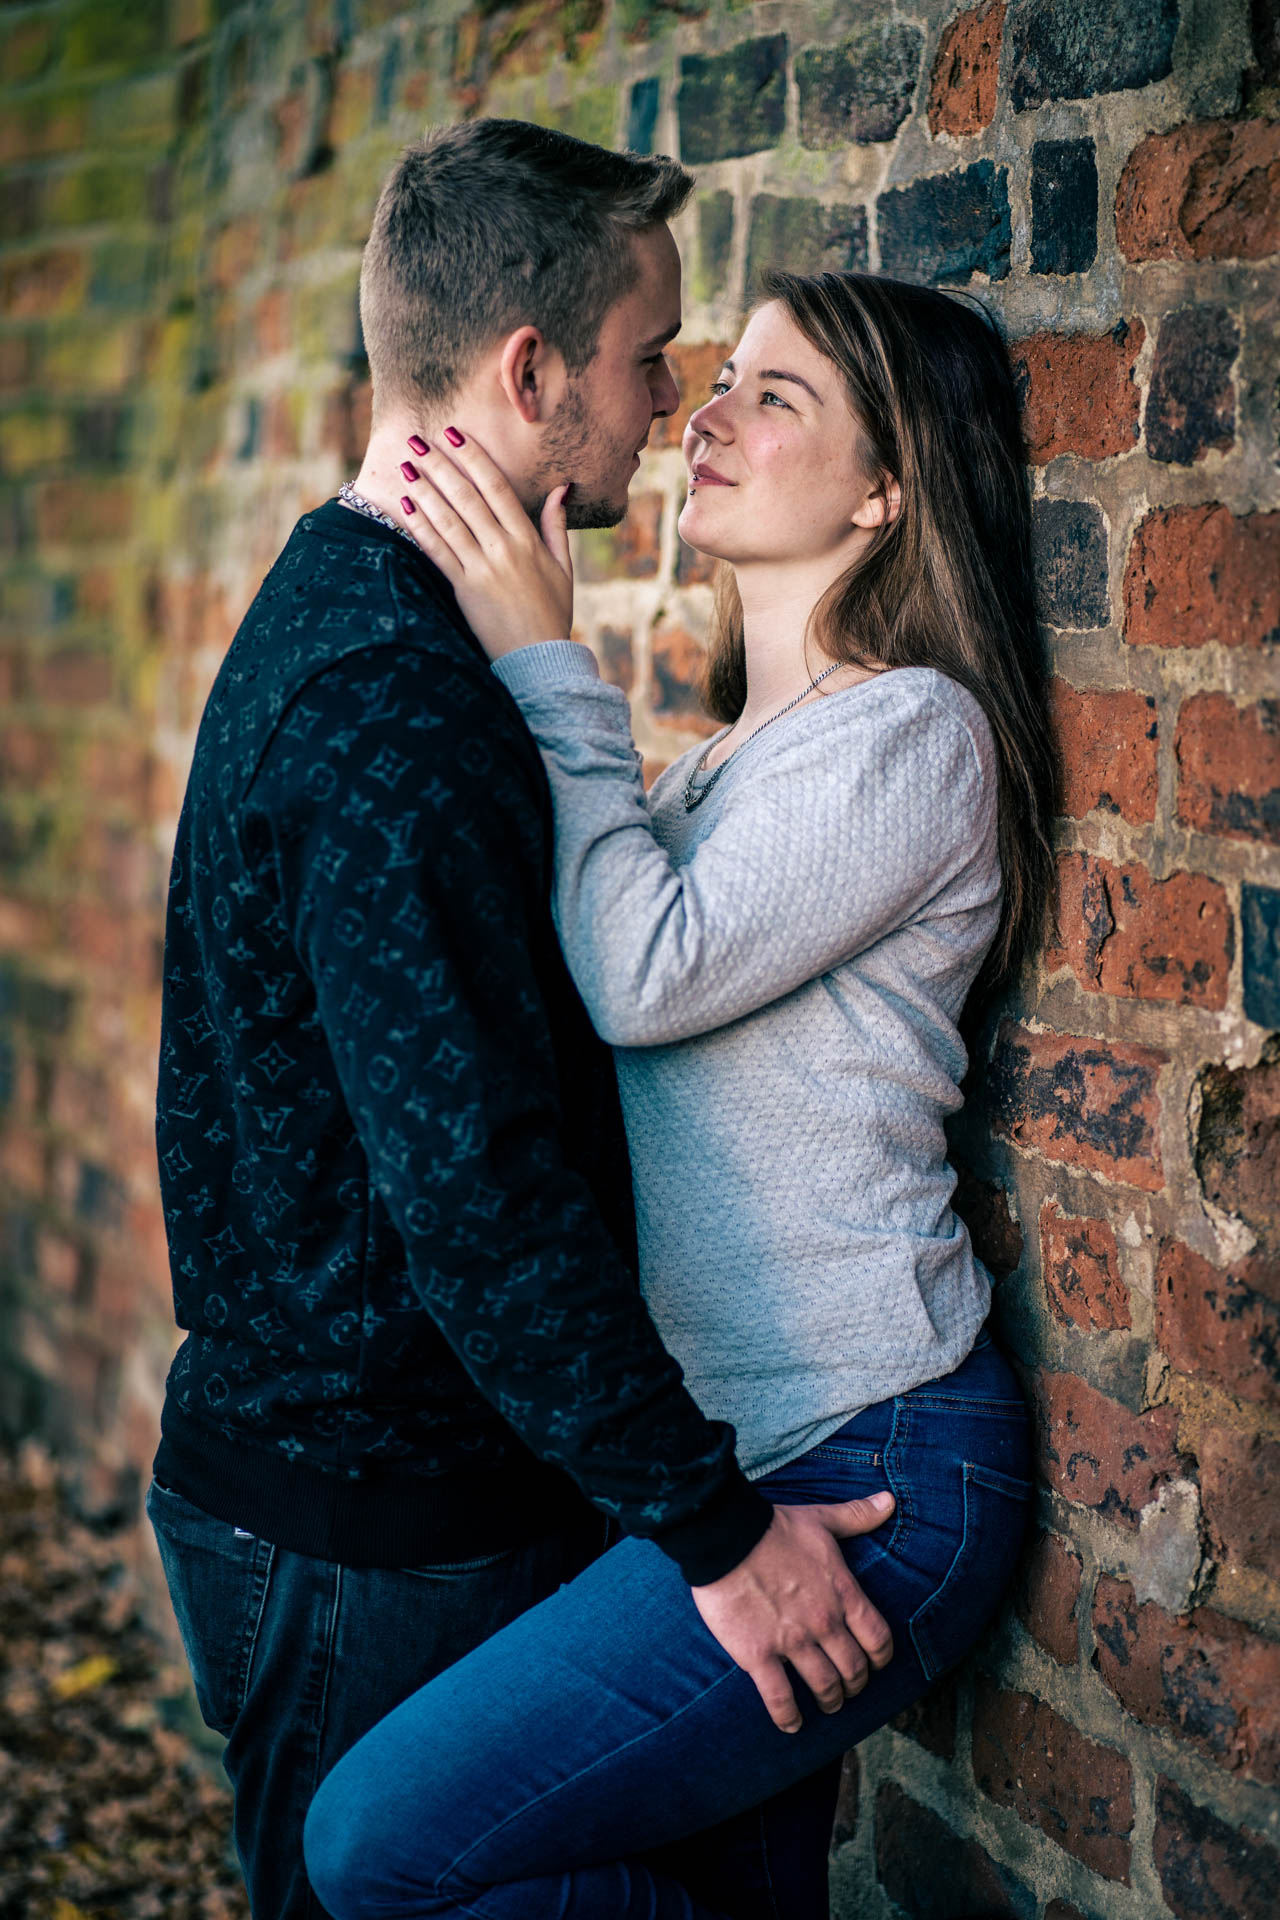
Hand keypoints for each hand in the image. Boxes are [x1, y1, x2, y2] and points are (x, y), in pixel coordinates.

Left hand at [395, 431, 572, 659]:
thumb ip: (556, 526)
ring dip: (424, 490)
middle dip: (440, 465)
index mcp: (528, 541)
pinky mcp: (464, 590)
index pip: (498, 488)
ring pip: (448, 520)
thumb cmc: (552, 614)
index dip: (475, 458)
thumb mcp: (563, 568)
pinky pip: (438, 552)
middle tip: (416, 440)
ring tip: (405, 466)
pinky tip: (404, 507)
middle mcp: (503, 550)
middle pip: (467, 497)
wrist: (539, 660)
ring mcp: (482, 570)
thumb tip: (560, 488)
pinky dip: (420, 528)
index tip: (456, 435)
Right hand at [690, 1493, 894, 1733]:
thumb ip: (857, 1516)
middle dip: (855, 1685)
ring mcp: (792, 1643)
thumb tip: (888, 1501)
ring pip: (824, 1688)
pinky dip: (788, 1717)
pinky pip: (780, 1698)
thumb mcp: (821, 1519)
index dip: (881, 1658)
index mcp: (843, 1594)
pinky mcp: (758, 1656)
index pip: (878, 1640)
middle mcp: (824, 1624)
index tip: (875, 1663)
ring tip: (827, 1705)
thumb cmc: (774, 1526)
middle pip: (854, 1670)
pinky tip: (791, 1725)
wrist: (726, 1535)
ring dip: (830, 1701)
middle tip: (848, 1688)